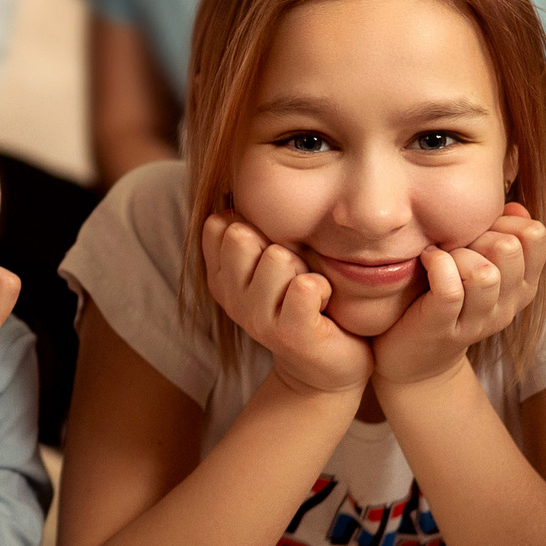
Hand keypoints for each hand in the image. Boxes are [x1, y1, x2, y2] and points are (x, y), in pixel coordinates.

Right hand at [203, 212, 370, 398]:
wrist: (326, 365)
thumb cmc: (301, 300)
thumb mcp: (268, 261)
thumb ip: (251, 228)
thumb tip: (238, 180)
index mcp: (220, 276)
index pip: (219, 223)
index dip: (253, 227)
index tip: (270, 253)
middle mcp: (231, 298)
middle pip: (244, 234)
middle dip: (279, 245)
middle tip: (294, 275)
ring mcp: (257, 319)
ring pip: (279, 257)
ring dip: (304, 269)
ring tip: (309, 292)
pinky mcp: (291, 334)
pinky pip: (306, 286)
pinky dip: (323, 290)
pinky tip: (324, 306)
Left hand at [369, 203, 545, 388]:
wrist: (415, 358)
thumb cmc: (444, 298)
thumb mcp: (478, 264)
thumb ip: (500, 235)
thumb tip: (516, 207)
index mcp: (523, 285)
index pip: (536, 235)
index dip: (506, 219)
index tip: (480, 227)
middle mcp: (508, 305)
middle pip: (509, 248)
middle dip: (478, 234)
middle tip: (456, 243)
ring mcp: (478, 320)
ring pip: (484, 272)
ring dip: (457, 254)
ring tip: (441, 254)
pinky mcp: (444, 327)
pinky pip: (451, 287)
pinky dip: (437, 264)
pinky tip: (427, 259)